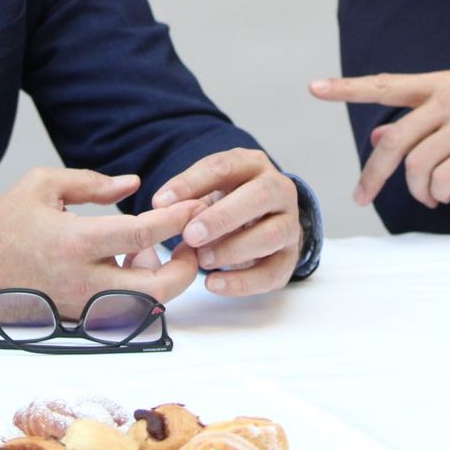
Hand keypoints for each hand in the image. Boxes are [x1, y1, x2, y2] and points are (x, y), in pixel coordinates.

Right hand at [0, 167, 203, 315]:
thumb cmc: (5, 222)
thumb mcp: (43, 184)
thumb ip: (93, 183)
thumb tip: (133, 184)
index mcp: (74, 242)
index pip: (142, 235)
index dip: (176, 220)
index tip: (197, 205)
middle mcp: (82, 282)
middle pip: (157, 290)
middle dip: (186, 269)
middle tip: (191, 244)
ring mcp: (81, 307)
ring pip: (144, 307)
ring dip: (160, 280)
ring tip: (148, 250)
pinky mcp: (78, 321)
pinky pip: (123, 311)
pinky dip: (137, 290)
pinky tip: (127, 263)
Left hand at [151, 148, 301, 296]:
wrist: (264, 222)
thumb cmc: (228, 202)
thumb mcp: (208, 191)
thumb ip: (188, 198)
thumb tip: (162, 207)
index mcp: (254, 165)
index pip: (225, 166)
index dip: (191, 183)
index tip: (160, 203)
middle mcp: (279, 190)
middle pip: (259, 196)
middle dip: (222, 217)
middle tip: (190, 235)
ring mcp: (289, 224)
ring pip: (271, 235)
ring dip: (233, 249)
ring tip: (201, 260)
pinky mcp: (289, 258)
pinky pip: (272, 273)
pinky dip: (242, 282)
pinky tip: (214, 283)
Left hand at [311, 72, 449, 206]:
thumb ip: (423, 118)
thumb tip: (380, 133)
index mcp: (443, 82)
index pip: (387, 83)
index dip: (348, 88)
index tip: (316, 88)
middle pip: (394, 140)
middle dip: (374, 173)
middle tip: (363, 195)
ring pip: (418, 166)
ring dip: (419, 191)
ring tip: (432, 196)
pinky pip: (445, 179)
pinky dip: (441, 193)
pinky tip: (449, 195)